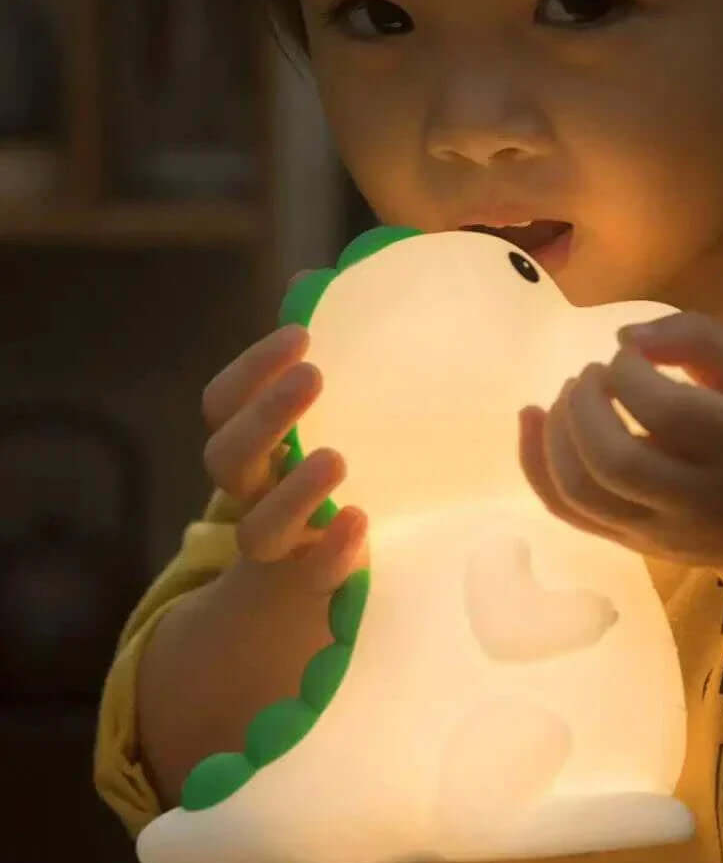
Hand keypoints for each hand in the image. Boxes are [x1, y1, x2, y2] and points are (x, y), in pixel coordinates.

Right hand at [200, 272, 367, 592]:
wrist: (313, 574)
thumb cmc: (321, 469)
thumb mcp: (327, 412)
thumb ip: (324, 354)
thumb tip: (316, 282)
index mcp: (250, 445)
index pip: (222, 403)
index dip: (251, 369)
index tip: (301, 335)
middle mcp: (251, 492)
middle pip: (226, 457)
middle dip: (264, 415)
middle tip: (313, 377)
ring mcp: (280, 543)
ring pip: (258, 527)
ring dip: (292, 491)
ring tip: (335, 458)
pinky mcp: (317, 580)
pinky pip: (314, 576)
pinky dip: (331, 552)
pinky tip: (359, 522)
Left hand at [518, 310, 722, 577]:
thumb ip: (699, 340)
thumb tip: (624, 338)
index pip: (667, 412)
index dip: (629, 373)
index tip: (629, 355)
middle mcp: (697, 499)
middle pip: (614, 460)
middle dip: (584, 403)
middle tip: (591, 374)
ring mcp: (657, 531)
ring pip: (581, 492)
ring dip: (556, 432)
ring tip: (570, 396)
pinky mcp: (628, 545)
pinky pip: (566, 513)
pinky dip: (534, 465)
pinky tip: (532, 419)